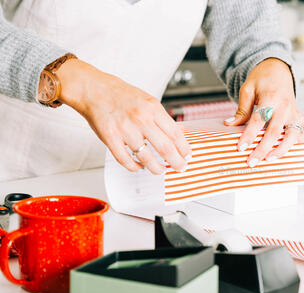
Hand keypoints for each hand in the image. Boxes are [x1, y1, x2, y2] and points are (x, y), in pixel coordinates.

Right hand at [56, 59, 190, 173]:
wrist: (93, 89)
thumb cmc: (120, 94)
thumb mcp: (147, 100)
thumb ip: (162, 118)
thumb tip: (179, 131)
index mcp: (152, 108)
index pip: (175, 133)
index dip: (184, 148)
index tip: (187, 156)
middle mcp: (141, 118)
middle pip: (165, 148)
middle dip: (176, 162)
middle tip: (179, 167)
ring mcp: (125, 129)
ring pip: (146, 157)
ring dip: (156, 168)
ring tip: (159, 170)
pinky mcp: (110, 137)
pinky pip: (125, 159)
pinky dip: (134, 167)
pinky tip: (139, 166)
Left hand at [224, 58, 303, 166]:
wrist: (277, 70)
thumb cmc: (261, 80)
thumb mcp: (247, 90)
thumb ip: (241, 110)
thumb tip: (229, 125)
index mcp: (270, 98)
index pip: (258, 120)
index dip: (249, 135)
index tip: (240, 148)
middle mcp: (284, 106)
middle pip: (274, 132)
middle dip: (262, 149)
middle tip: (252, 162)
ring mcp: (294, 112)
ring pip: (292, 134)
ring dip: (282, 149)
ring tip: (269, 160)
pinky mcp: (300, 116)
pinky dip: (302, 139)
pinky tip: (294, 148)